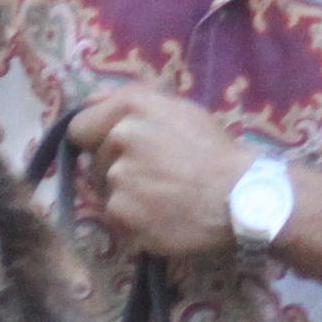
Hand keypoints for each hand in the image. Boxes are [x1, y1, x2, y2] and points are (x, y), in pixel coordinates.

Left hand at [62, 86, 262, 260]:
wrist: (241, 197)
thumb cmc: (213, 151)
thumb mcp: (178, 109)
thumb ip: (133, 101)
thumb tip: (89, 103)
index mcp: (132, 107)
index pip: (80, 127)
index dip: (95, 140)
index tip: (113, 151)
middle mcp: (120, 138)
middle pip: (95, 162)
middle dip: (117, 168)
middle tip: (156, 175)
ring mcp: (119, 178)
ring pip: (107, 191)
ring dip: (127, 195)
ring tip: (163, 197)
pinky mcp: (123, 214)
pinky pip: (117, 217)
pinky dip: (134, 220)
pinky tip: (163, 216)